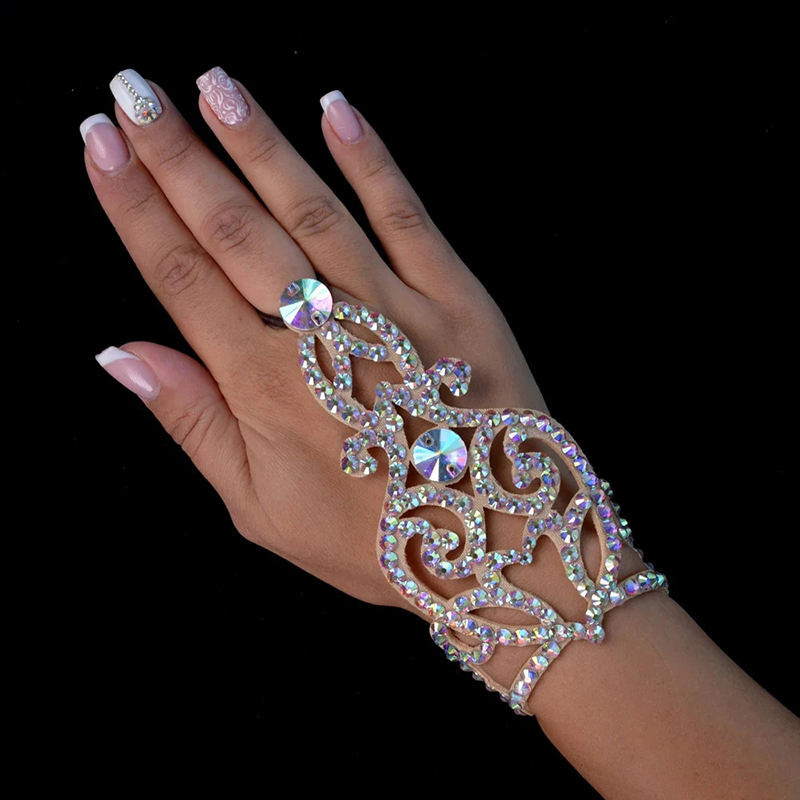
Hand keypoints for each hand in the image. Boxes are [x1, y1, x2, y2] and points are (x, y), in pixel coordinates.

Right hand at [87, 69, 549, 609]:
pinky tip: (333, 109)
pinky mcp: (456, 297)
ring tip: (213, 86)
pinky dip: (370, 160)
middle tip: (133, 89)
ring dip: (258, 141)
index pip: (179, 273)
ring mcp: (393, 307)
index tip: (100, 145)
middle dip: (176, 154)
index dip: (134, 206)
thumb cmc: (374, 537)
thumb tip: (121, 354)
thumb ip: (193, 424)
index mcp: (264, 384)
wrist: (493, 542)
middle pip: (233, 227)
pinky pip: (405, 215)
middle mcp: (321, 332)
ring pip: (310, 207)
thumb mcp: (261, 510)